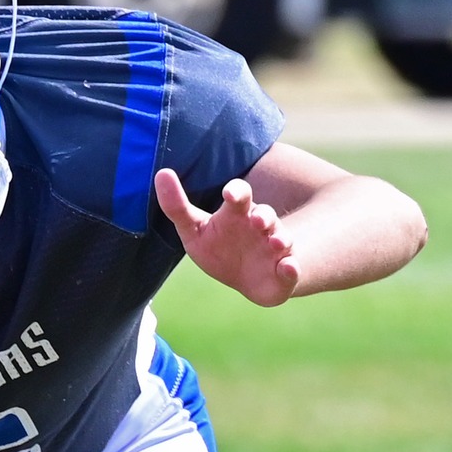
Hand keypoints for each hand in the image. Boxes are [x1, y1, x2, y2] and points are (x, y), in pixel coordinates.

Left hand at [155, 168, 299, 306]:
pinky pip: (290, 270)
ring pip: (282, 240)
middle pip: (265, 216)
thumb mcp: (194, 229)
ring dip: (280, 239)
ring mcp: (275, 249)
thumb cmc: (219, 247)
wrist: (249, 278)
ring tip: (277, 241)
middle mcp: (261, 227)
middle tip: (257, 219)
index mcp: (238, 214)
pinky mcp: (284, 273)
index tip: (229, 193)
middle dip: (263, 215)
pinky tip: (289, 267)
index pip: (239, 196)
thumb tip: (160, 173)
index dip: (236, 193)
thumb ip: (177, 206)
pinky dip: (291, 268)